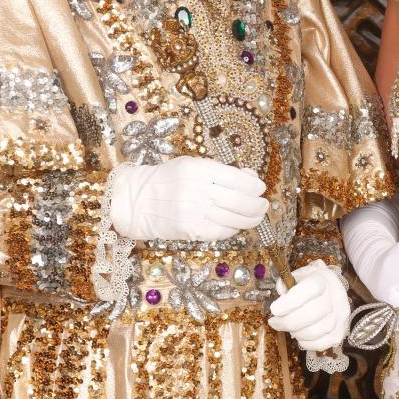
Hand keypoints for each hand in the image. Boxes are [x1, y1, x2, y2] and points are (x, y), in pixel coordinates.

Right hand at [110, 156, 267, 242]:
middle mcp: (199, 190)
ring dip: (252, 219)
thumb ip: (220, 171)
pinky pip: (222, 232)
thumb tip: (251, 177)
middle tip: (263, 205)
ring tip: (257, 216)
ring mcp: (195, 212)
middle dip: (257, 204)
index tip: (260, 188)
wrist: (136, 201)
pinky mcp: (192, 230)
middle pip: (240, 200)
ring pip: (235, 219)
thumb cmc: (166, 180)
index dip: (254, 185)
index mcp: (200, 169)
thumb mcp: (191, 166)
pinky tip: (238, 225)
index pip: (238, 179)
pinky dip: (234, 229)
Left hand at [268, 261, 349, 350]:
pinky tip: (299, 336)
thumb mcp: (298, 276)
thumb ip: (287, 284)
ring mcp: (340, 316)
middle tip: (274, 322)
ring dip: (296, 333)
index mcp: (324, 280)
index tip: (274, 310)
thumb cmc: (311, 283)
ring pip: (316, 331)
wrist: (331, 289)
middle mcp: (336, 297)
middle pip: (312, 314)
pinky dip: (306, 343)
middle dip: (287, 322)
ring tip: (288, 328)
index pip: (309, 290)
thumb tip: (281, 292)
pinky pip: (321, 344)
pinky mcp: (340, 332)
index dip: (289, 302)